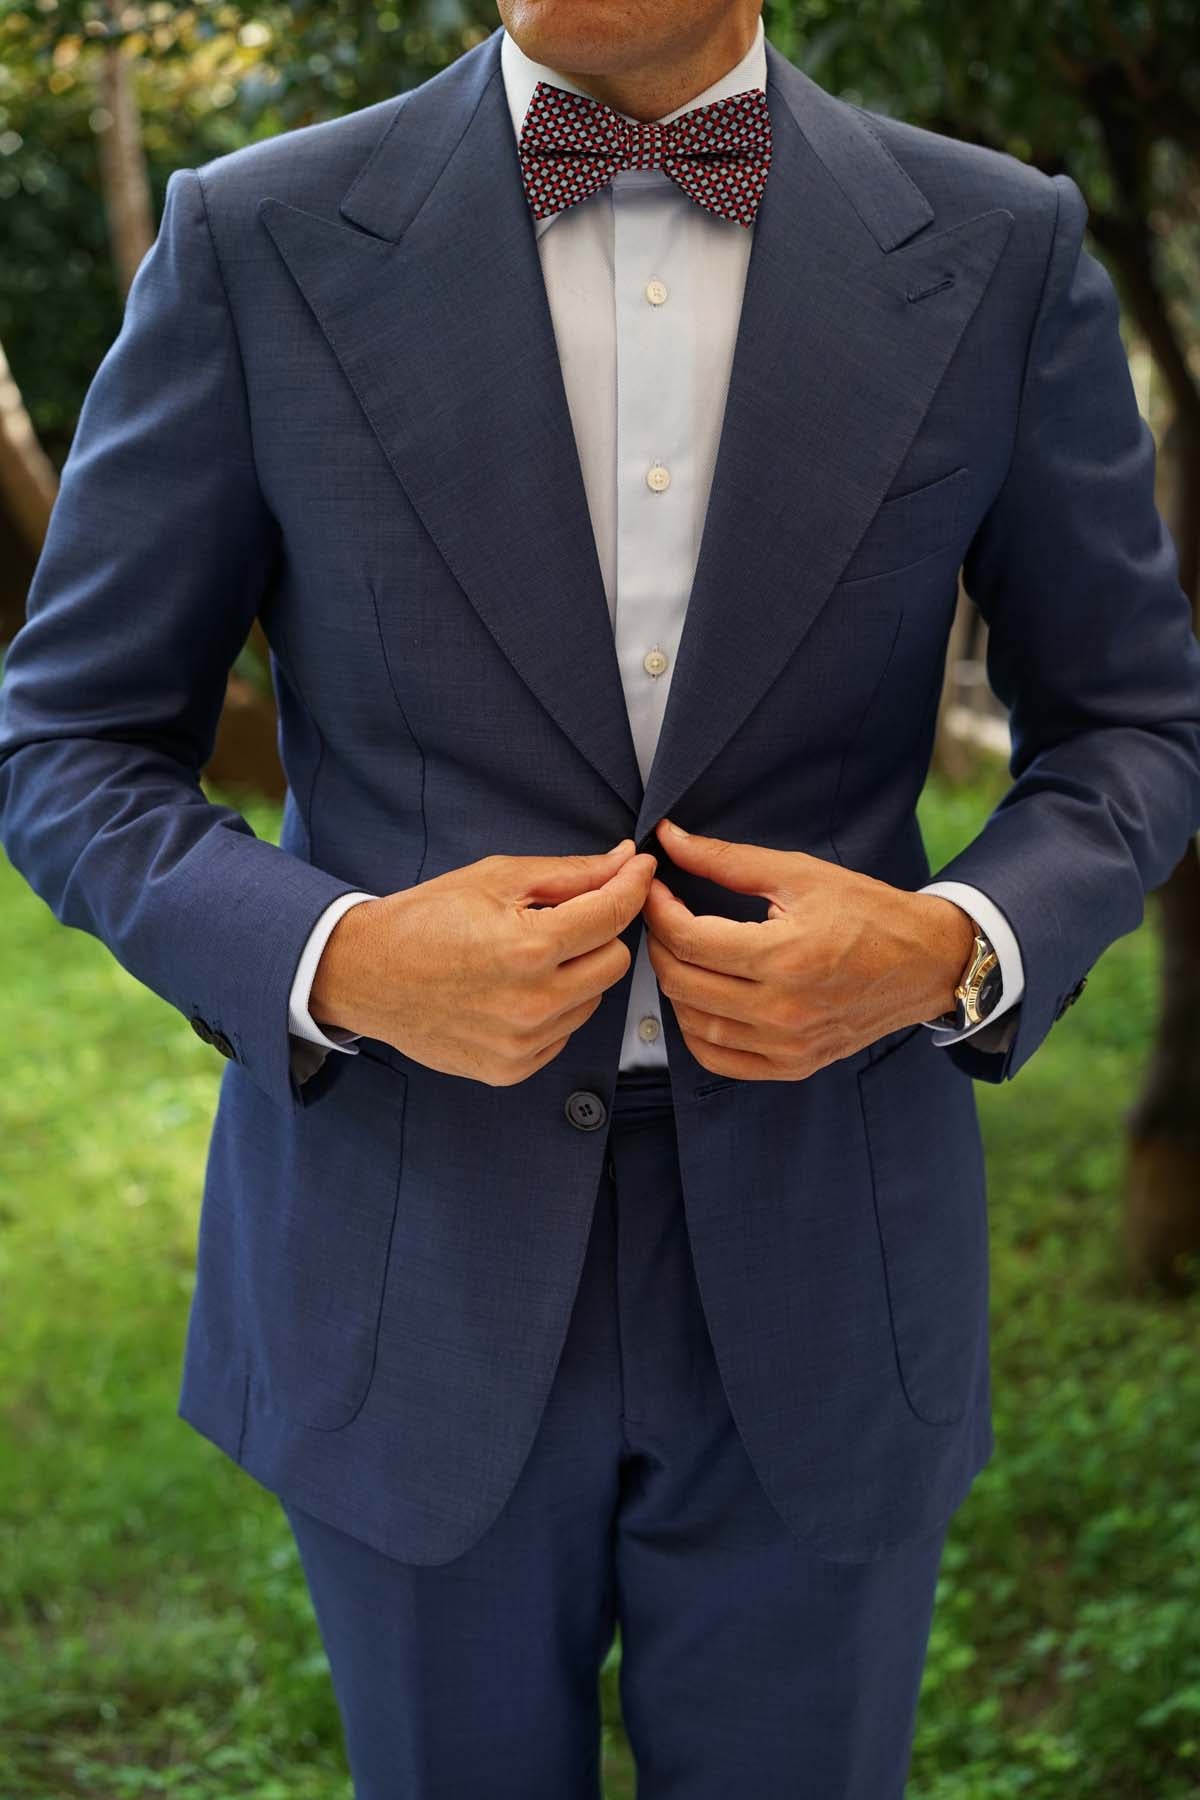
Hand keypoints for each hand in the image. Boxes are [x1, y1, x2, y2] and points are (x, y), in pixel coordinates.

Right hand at [311, 840, 655, 1084]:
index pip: (613, 916)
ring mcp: (522, 1042)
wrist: (365, 974)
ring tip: (524, 960)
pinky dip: (552, 1010)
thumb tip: (624, 862)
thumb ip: (570, 874)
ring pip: (592, 1001)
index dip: (632, 886)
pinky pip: (564, 1034)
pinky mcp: (512, 1069)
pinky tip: (512, 992)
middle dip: (596, 935)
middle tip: (558, 921)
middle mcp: (532, 1003)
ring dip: (574, 975)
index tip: (639, 870)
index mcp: (529, 948)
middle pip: (616, 963)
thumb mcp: (497, 879)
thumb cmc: (425, 919)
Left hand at [641, 818, 975, 1081]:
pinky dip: (695, 1029)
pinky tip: (701, 997)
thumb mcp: (800, 874)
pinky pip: (718, 1058)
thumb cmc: (868, 912)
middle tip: (662, 915)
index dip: (658, 908)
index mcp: (786, 955)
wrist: (926, 963)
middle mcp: (784, 1009)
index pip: (688, 938)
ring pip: (692, 1023)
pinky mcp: (792, 1065)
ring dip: (673, 984)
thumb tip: (669, 839)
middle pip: (680, 982)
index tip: (654, 886)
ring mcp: (788, 1044)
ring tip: (682, 951)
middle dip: (658, 942)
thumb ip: (727, 860)